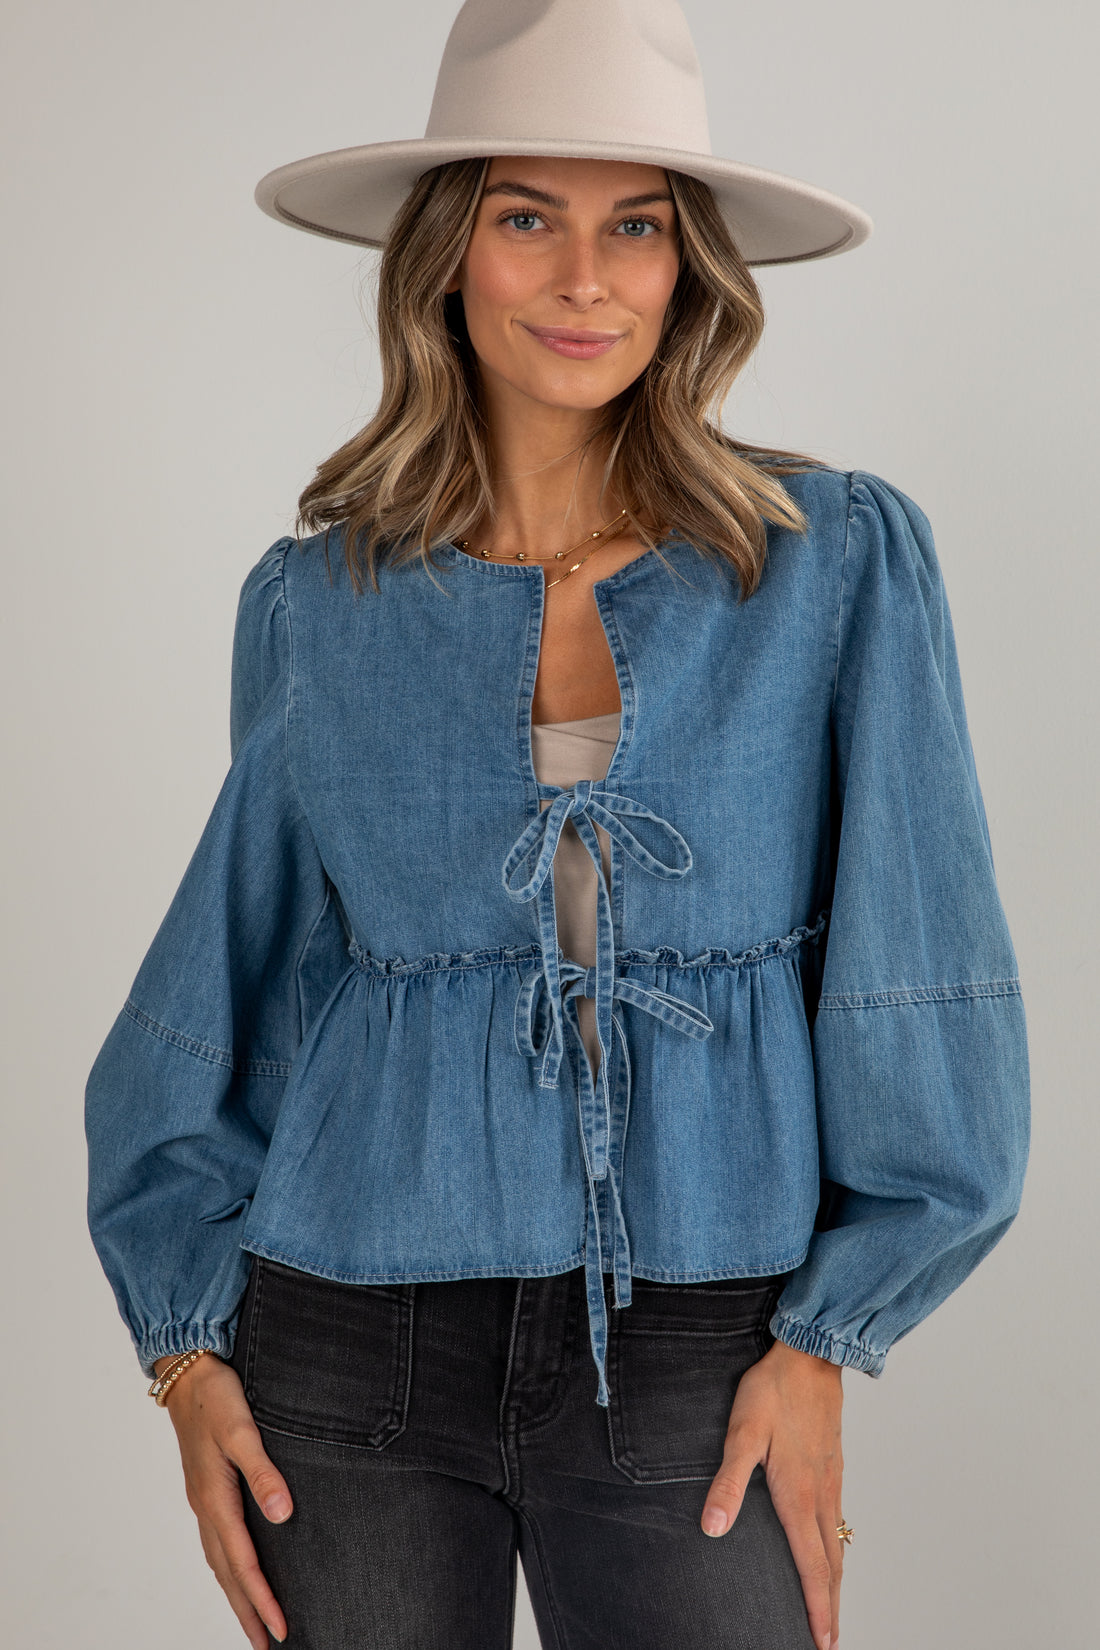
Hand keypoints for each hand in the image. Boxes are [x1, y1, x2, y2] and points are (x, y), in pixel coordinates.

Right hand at [154, 1352, 292, 1647]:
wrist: (187, 1371)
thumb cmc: (217, 1396)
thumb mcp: (242, 1429)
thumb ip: (263, 1471)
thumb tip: (283, 1513)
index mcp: (215, 1498)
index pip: (243, 1563)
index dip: (263, 1598)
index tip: (281, 1629)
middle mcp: (205, 1506)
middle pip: (227, 1573)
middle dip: (247, 1611)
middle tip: (267, 1645)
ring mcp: (202, 1499)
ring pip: (219, 1561)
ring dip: (236, 1594)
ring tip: (254, 1622)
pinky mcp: (204, 1489)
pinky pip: (216, 1542)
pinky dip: (227, 1566)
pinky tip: (237, 1569)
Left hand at [700, 1339, 844, 1649]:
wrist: (810, 1355)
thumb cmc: (771, 1391)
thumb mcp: (741, 1433)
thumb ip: (728, 1482)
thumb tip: (712, 1528)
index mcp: (798, 1495)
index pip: (812, 1565)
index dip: (817, 1608)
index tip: (823, 1642)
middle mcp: (821, 1495)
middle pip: (831, 1564)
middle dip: (831, 1606)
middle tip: (830, 1642)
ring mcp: (832, 1480)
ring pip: (839, 1543)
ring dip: (835, 1581)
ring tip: (831, 1607)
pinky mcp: (834, 1465)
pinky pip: (839, 1520)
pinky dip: (838, 1549)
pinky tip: (831, 1548)